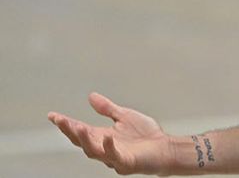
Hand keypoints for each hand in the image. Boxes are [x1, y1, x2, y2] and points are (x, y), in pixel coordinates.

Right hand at [48, 93, 173, 175]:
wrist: (166, 148)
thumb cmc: (146, 135)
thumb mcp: (124, 116)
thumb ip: (107, 109)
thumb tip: (90, 96)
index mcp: (102, 136)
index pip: (79, 130)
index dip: (66, 124)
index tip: (52, 115)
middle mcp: (104, 148)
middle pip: (81, 141)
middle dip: (70, 131)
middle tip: (60, 120)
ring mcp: (114, 157)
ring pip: (93, 151)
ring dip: (85, 139)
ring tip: (78, 126)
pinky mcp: (126, 163)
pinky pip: (115, 156)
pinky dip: (109, 147)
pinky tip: (107, 137)